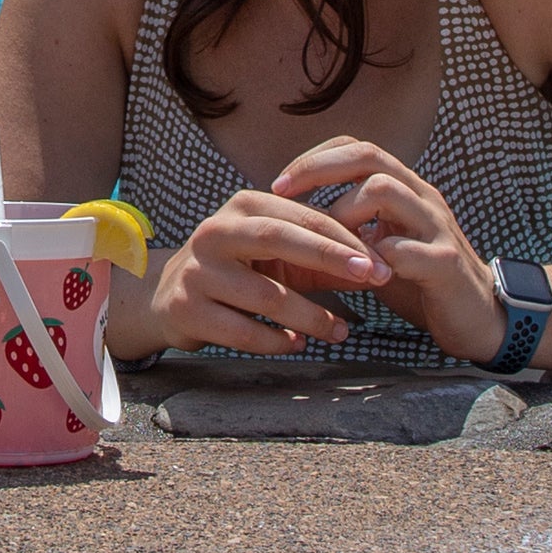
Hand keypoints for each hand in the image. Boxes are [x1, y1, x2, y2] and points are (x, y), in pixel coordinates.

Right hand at [136, 175, 397, 357]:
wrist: (171, 296)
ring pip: (266, 295)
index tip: (380, 262)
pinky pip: (243, 331)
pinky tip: (297, 344)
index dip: (344, 239)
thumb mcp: (280, 256)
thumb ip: (324, 260)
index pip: (303, 217)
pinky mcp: (186, 308)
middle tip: (373, 278)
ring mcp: (198, 271)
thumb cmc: (240, 271)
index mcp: (244, 207)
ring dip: (311, 317)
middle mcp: (216, 232)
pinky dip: (277, 341)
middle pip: (279, 238)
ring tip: (340, 332)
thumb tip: (378, 270)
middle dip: (330, 258)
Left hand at [268, 138, 507, 364]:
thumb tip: (294, 223)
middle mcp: (422, 199)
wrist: (480, 318)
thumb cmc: (421, 282)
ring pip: (384, 191)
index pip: (358, 148)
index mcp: (406, 191)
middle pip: (369, 156)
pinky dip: (374, 259)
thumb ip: (348, 231)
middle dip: (318, 169)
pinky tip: (357, 274)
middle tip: (283, 193)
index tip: (281, 182)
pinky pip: (405, 250)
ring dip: (344, 213)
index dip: (317, 157)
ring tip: (326, 242)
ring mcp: (436, 228)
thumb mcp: (379, 248)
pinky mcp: (446, 264)